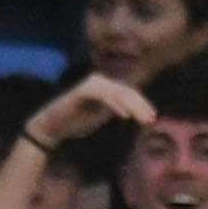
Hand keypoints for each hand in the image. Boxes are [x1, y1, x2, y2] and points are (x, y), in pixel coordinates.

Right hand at [26, 72, 153, 152]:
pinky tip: (124, 116)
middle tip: (151, 120)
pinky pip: (102, 96)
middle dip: (141, 107)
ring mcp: (90, 85)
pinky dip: (114, 105)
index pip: (128, 93)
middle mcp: (99, 82)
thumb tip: (136, 111)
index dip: (142, 105)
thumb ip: (116, 109)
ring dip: (132, 107)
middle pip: (126, 92)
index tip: (153, 118)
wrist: (54, 126)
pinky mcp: (82, 91)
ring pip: (117, 93)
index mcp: (105, 88)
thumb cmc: (78, 122)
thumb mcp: (102, 115)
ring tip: (142, 120)